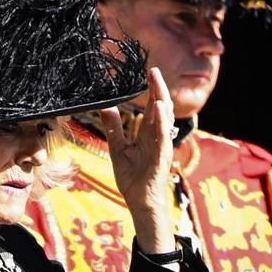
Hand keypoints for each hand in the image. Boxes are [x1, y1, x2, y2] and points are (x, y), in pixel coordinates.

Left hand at [100, 67, 175, 253]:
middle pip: (161, 108)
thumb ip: (114, 129)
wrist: (139, 202)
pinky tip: (158, 108)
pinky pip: (162, 137)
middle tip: (152, 69)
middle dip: (158, 88)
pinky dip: (161, 122)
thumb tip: (106, 108)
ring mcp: (161, 146)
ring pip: (164, 119)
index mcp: (148, 134)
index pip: (152, 107)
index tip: (147, 72)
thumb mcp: (118, 149)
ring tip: (156, 81)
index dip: (151, 90)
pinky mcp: (161, 157)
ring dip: (161, 99)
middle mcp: (157, 137)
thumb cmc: (133, 178)